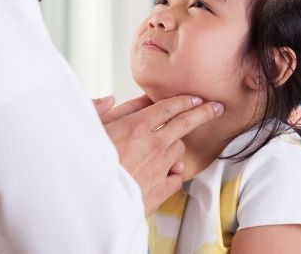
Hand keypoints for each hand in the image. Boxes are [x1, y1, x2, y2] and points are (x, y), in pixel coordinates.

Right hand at [94, 95, 223, 215]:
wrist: (88, 204)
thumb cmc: (84, 165)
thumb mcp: (86, 129)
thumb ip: (99, 109)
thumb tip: (109, 99)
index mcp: (137, 126)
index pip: (169, 107)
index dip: (185, 100)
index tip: (196, 97)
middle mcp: (154, 145)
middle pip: (186, 123)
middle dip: (203, 112)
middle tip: (216, 108)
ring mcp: (159, 169)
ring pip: (179, 150)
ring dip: (176, 146)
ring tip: (167, 146)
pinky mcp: (159, 191)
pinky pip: (177, 177)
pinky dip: (173, 172)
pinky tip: (166, 171)